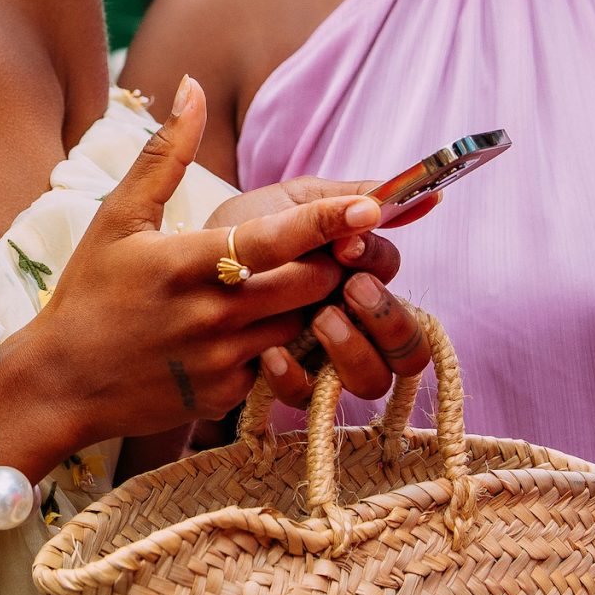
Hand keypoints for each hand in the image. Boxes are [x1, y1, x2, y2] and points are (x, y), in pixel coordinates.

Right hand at [25, 78, 387, 449]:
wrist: (60, 384)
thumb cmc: (90, 292)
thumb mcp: (117, 217)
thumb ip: (163, 153)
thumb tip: (193, 86)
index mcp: (186, 264)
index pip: (273, 240)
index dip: (326, 222)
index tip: (370, 205)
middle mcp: (210, 315)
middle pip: (310, 284)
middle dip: (332, 260)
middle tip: (333, 243)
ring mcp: (221, 361)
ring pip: (303, 324)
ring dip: (314, 300)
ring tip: (302, 279)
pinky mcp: (226, 397)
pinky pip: (279, 363)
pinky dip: (283, 341)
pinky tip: (260, 326)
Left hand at [208, 175, 422, 405]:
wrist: (166, 276)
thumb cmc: (234, 230)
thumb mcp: (290, 201)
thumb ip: (349, 196)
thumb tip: (429, 197)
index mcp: (353, 272)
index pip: (393, 275)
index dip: (377, 260)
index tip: (346, 244)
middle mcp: (349, 321)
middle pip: (410, 347)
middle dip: (386, 316)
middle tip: (350, 290)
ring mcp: (321, 359)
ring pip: (374, 380)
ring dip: (355, 350)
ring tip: (321, 322)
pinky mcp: (286, 386)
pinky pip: (309, 398)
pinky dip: (296, 377)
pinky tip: (269, 355)